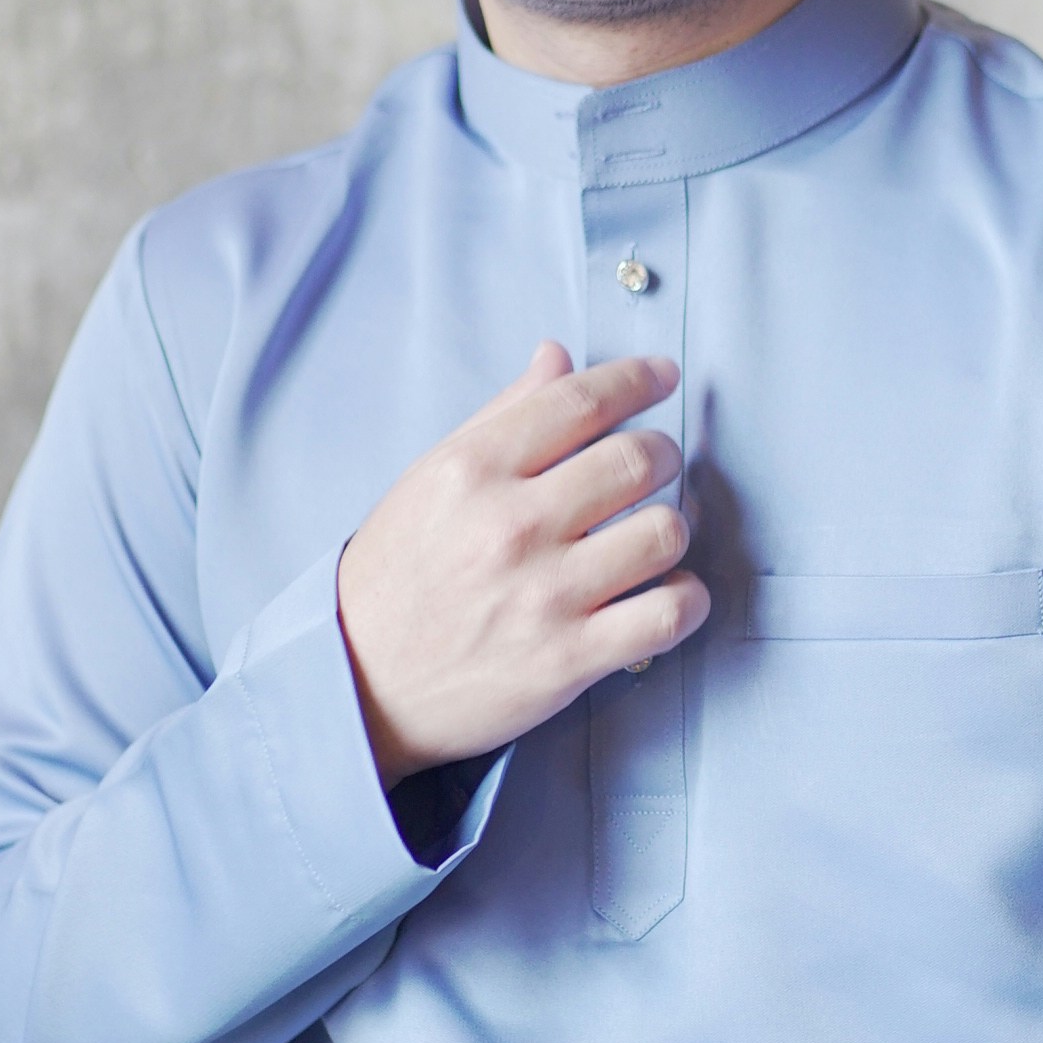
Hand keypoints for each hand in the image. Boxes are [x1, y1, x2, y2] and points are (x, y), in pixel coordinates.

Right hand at [335, 341, 710, 784]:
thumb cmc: (394, 578)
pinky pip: (668, 614)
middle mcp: (511, 526)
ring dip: (674, 526)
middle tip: (654, 464)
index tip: (661, 376)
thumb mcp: (430, 480)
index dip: (637, 379)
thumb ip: (502, 416)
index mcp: (472, 470)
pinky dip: (686, 598)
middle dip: (661, 453)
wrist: (357, 685)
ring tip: (655, 533)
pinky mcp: (569, 659)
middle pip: (637, 461)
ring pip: (665, 533)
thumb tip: (559, 356)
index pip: (582, 402)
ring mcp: (544, 596)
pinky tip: (667, 590)